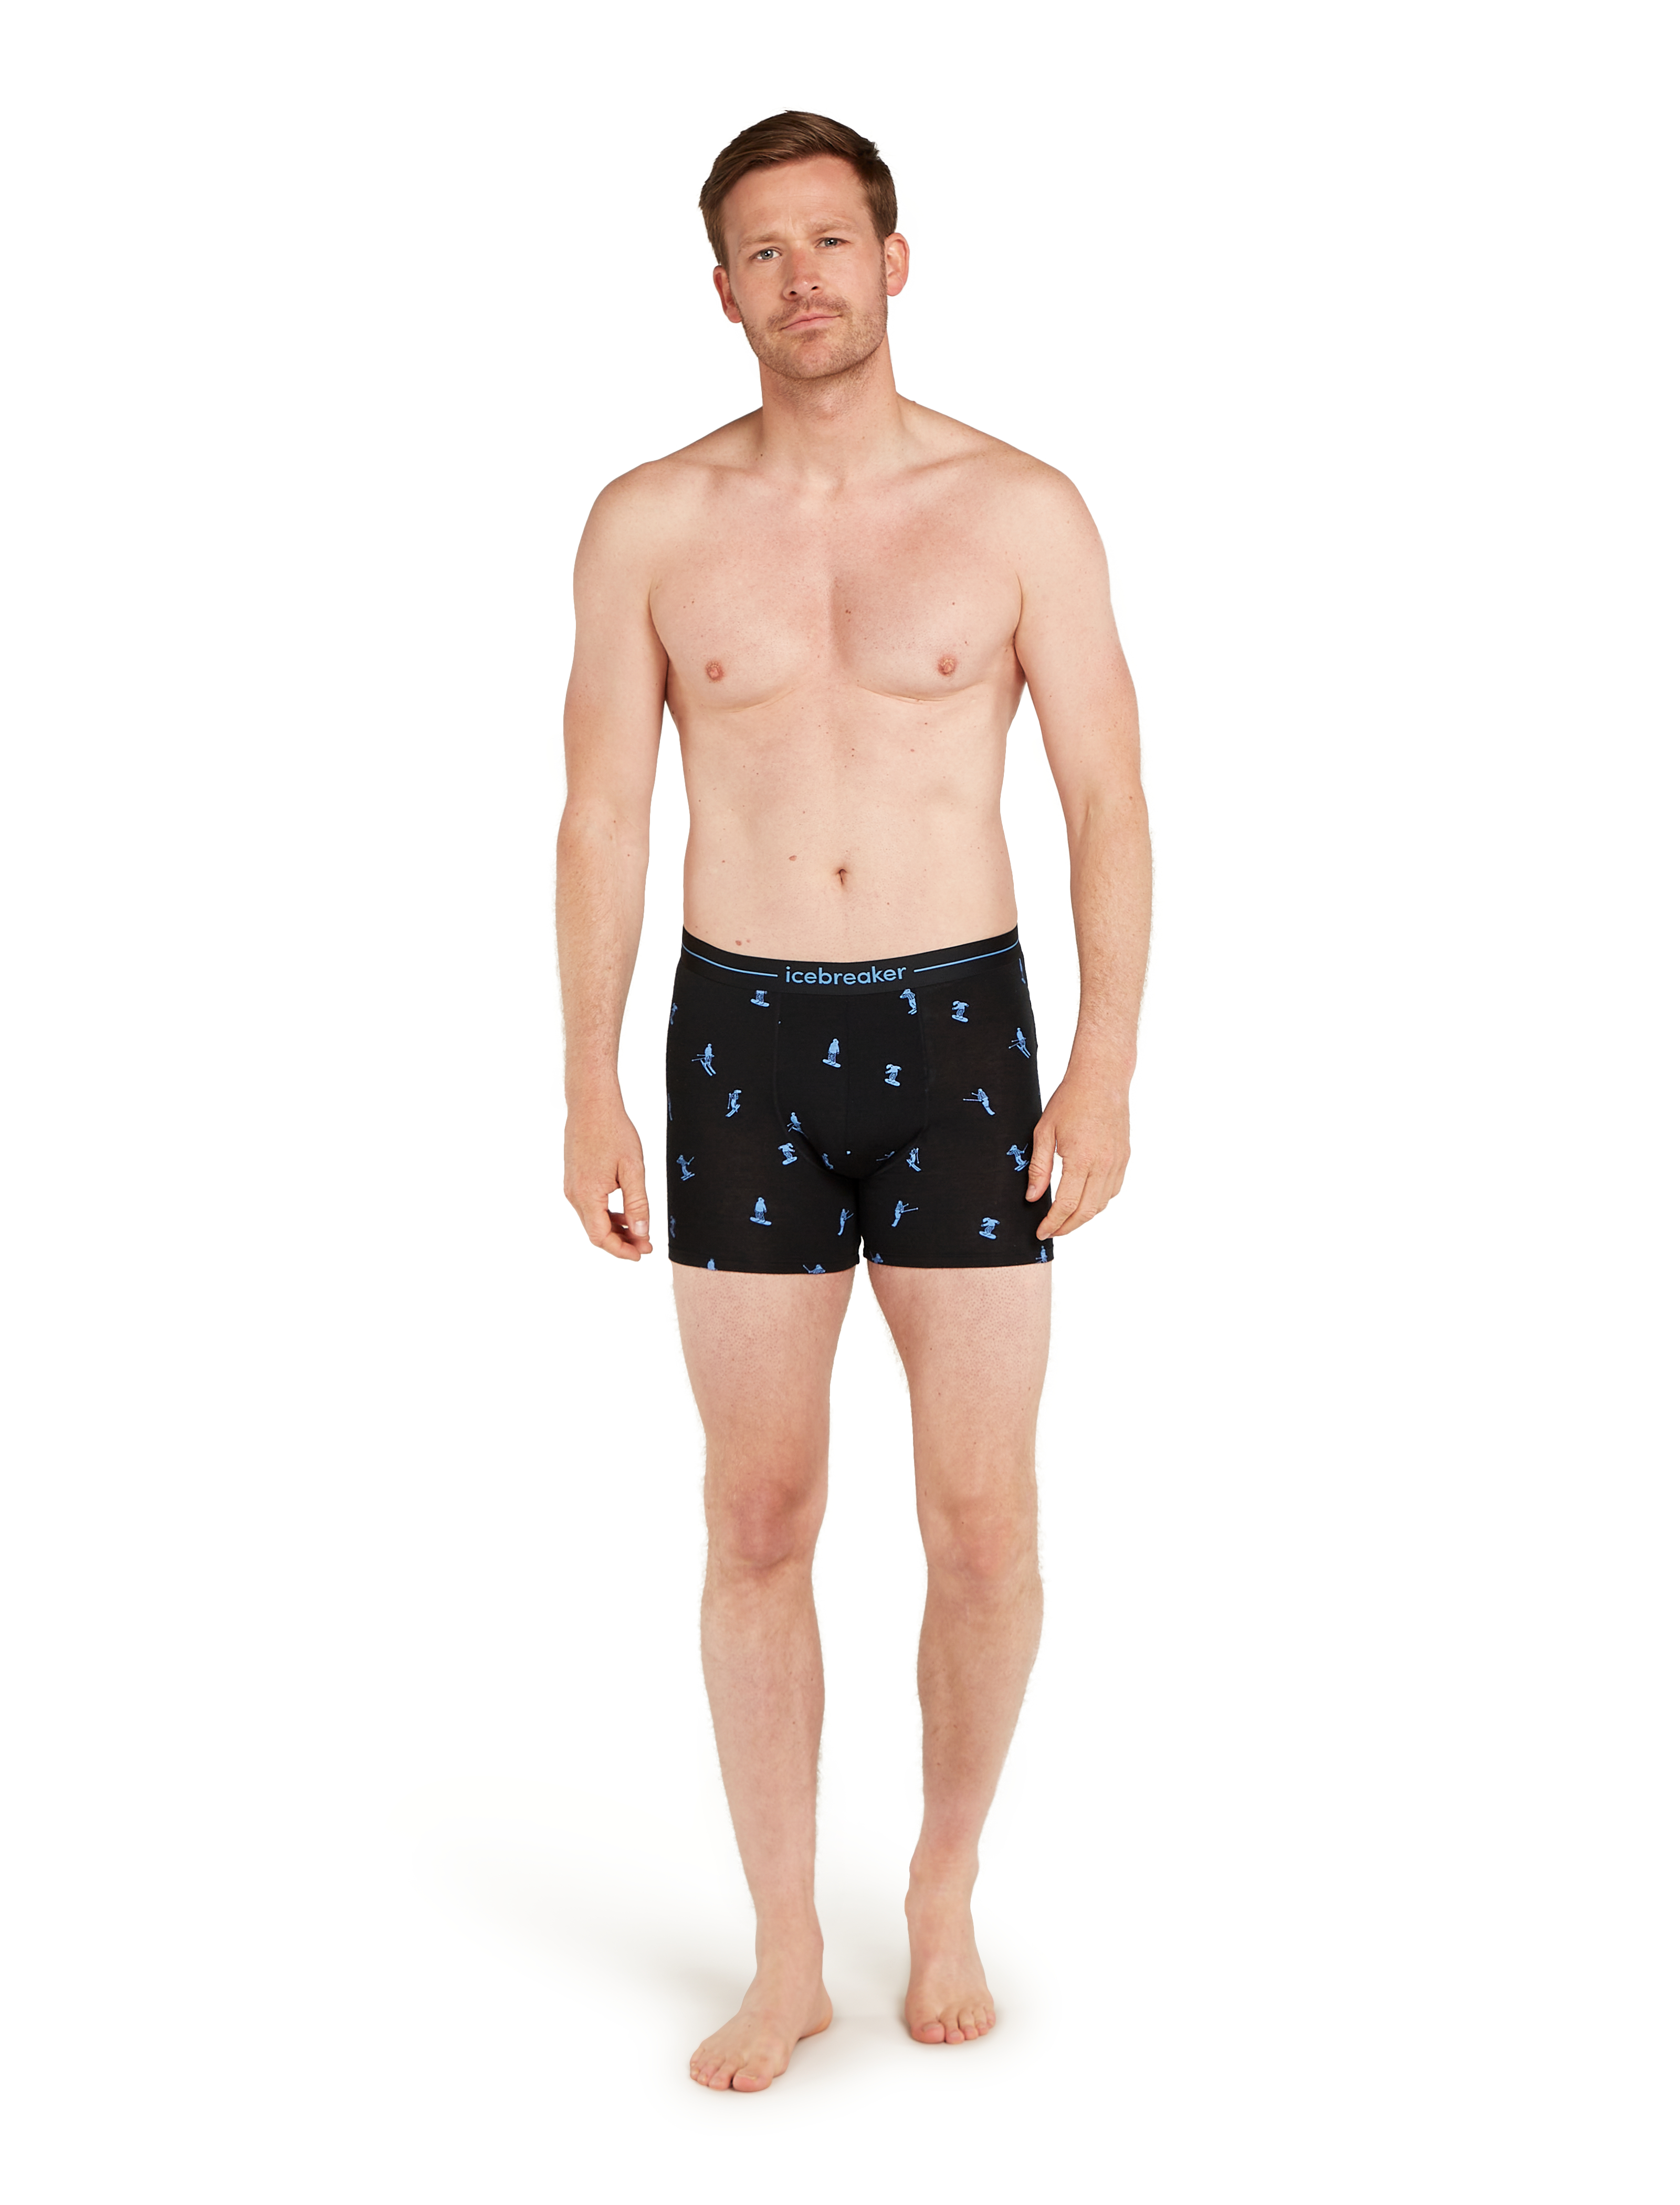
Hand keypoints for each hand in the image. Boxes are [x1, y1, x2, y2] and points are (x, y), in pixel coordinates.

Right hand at [564, 1100, 651, 1259]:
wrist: (591, 1104)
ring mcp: (571, 1187)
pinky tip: (623, 1213)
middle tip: (645, 1245)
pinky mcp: (573, 1180)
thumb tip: (640, 1233)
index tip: (642, 1254)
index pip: (601, 1237)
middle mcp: (574, 1195)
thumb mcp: (633, 1169)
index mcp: (588, 1195)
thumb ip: (637, 1203)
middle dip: (621, 1243)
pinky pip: (589, 1207)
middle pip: (595, 1232)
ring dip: (614, 1229)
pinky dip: (606, 1215)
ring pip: (592, 1221)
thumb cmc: (613, 1131)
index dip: (622, 1250)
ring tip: (638, 1231)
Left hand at [1026, 1073, 1131, 1238]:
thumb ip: (1039, 1168)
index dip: (1053, 1223)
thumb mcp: (1044, 1132)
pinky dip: (1098, 1201)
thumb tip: (1033, 1198)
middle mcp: (1103, 1165)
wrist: (1102, 1079)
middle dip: (1068, 1227)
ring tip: (1066, 1218)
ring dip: (1083, 1216)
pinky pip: (1113, 1190)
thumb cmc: (1070, 1101)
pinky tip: (1084, 1199)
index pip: (1067, 1205)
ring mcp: (1117, 1162)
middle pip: (1086, 1211)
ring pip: (1102, 1204)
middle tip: (1052, 1231)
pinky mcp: (1124, 1157)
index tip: (1042, 1232)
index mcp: (1081, 1159)